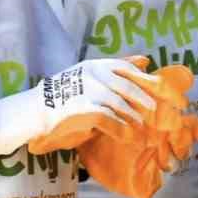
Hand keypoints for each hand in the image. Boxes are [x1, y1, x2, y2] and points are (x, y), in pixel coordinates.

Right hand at [0, 57, 160, 157]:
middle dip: (144, 99)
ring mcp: (87, 90)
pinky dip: (122, 129)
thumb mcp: (90, 76)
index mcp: (95, 65)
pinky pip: (109, 119)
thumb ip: (115, 70)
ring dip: (134, 117)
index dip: (144, 77)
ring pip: (119, 104)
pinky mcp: (83, 109)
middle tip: (156, 110)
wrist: (36, 110)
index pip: (125, 67)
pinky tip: (130, 136)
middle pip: (126, 86)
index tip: (161, 87)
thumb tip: (145, 61)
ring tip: (143, 128)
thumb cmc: (66, 95)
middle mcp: (92, 74)